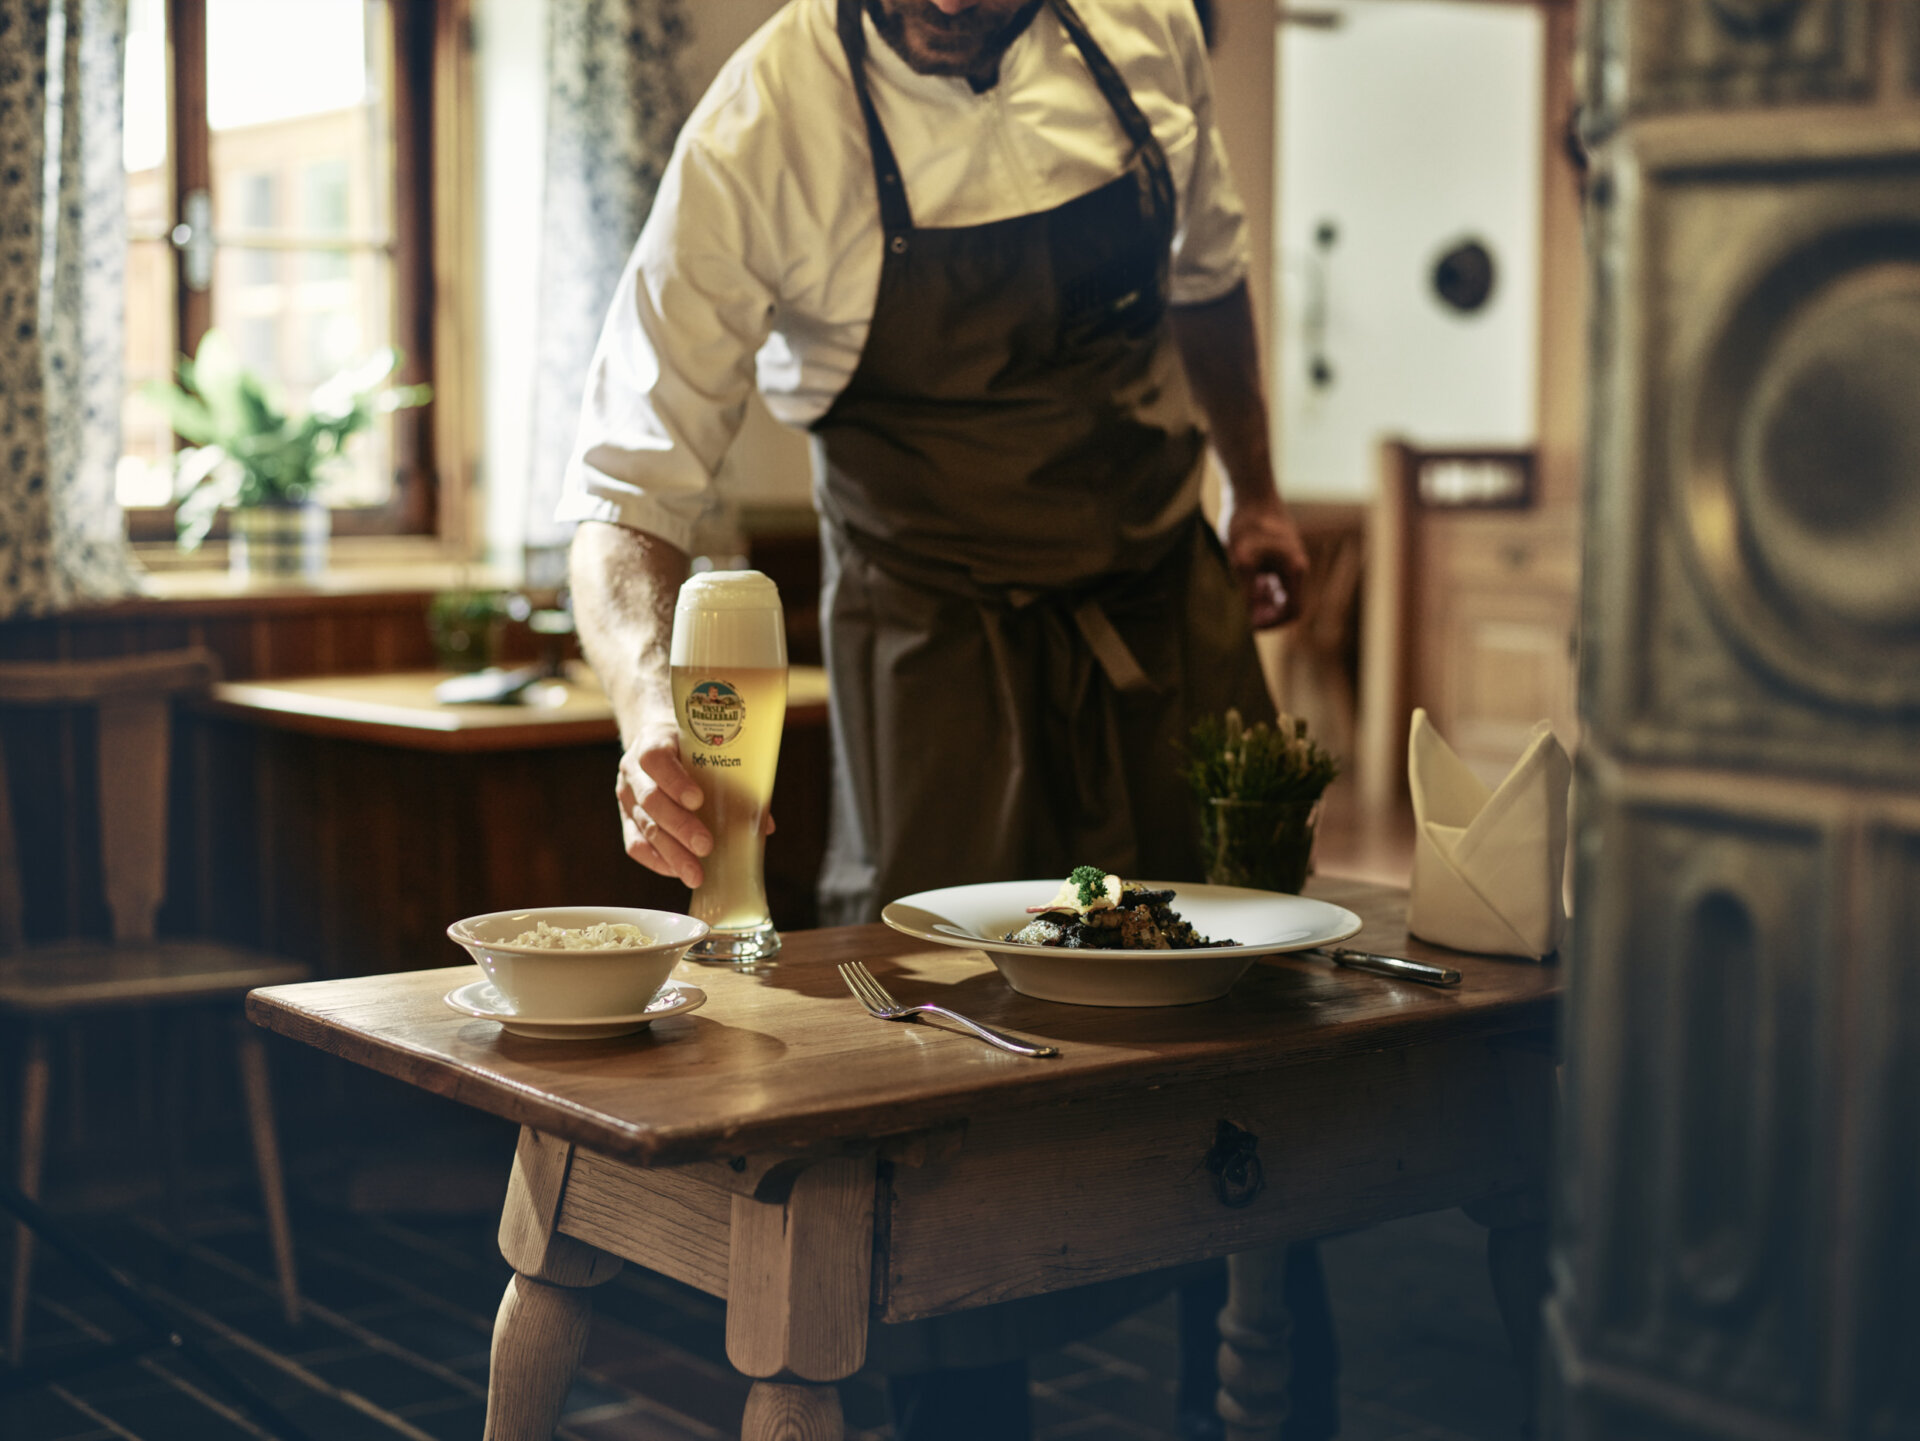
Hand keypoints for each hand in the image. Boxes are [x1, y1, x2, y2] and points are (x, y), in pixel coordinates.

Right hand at [613, 717, 775, 887]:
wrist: (660, 744)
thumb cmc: (691, 748)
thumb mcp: (707, 750)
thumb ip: (734, 780)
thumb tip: (764, 824)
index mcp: (653, 742)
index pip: (656, 760)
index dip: (675, 781)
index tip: (698, 800)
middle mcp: (634, 770)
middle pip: (650, 799)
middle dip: (679, 825)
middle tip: (705, 845)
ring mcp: (627, 796)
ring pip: (644, 826)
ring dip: (671, 852)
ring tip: (695, 874)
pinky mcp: (626, 819)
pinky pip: (635, 844)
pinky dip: (657, 860)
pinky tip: (677, 871)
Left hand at [1222, 489, 1309, 628]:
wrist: (1249, 489)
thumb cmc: (1246, 522)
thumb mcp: (1241, 561)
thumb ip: (1245, 592)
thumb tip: (1243, 620)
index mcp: (1294, 570)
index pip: (1292, 612)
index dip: (1271, 624)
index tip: (1248, 627)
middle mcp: (1294, 567)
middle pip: (1284, 604)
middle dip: (1262, 614)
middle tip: (1237, 615)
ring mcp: (1286, 560)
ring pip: (1275, 593)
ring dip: (1258, 601)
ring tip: (1235, 597)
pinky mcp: (1275, 553)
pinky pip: (1270, 579)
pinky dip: (1256, 586)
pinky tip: (1237, 582)